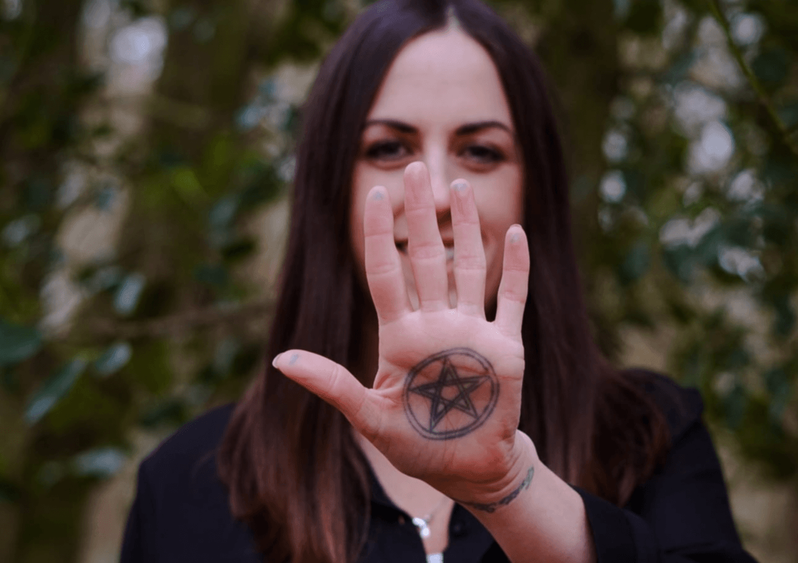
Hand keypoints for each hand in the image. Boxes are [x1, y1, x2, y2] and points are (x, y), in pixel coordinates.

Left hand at [274, 162, 531, 502]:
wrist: (466, 468)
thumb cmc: (414, 445)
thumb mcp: (368, 417)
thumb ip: (331, 384)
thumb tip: (280, 359)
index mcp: (400, 337)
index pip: (386, 273)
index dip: (380, 233)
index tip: (374, 193)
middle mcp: (435, 325)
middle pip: (426, 257)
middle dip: (421, 213)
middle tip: (416, 167)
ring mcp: (472, 332)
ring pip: (468, 267)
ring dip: (467, 228)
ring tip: (461, 186)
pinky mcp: (506, 347)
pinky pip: (513, 299)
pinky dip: (517, 268)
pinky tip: (515, 233)